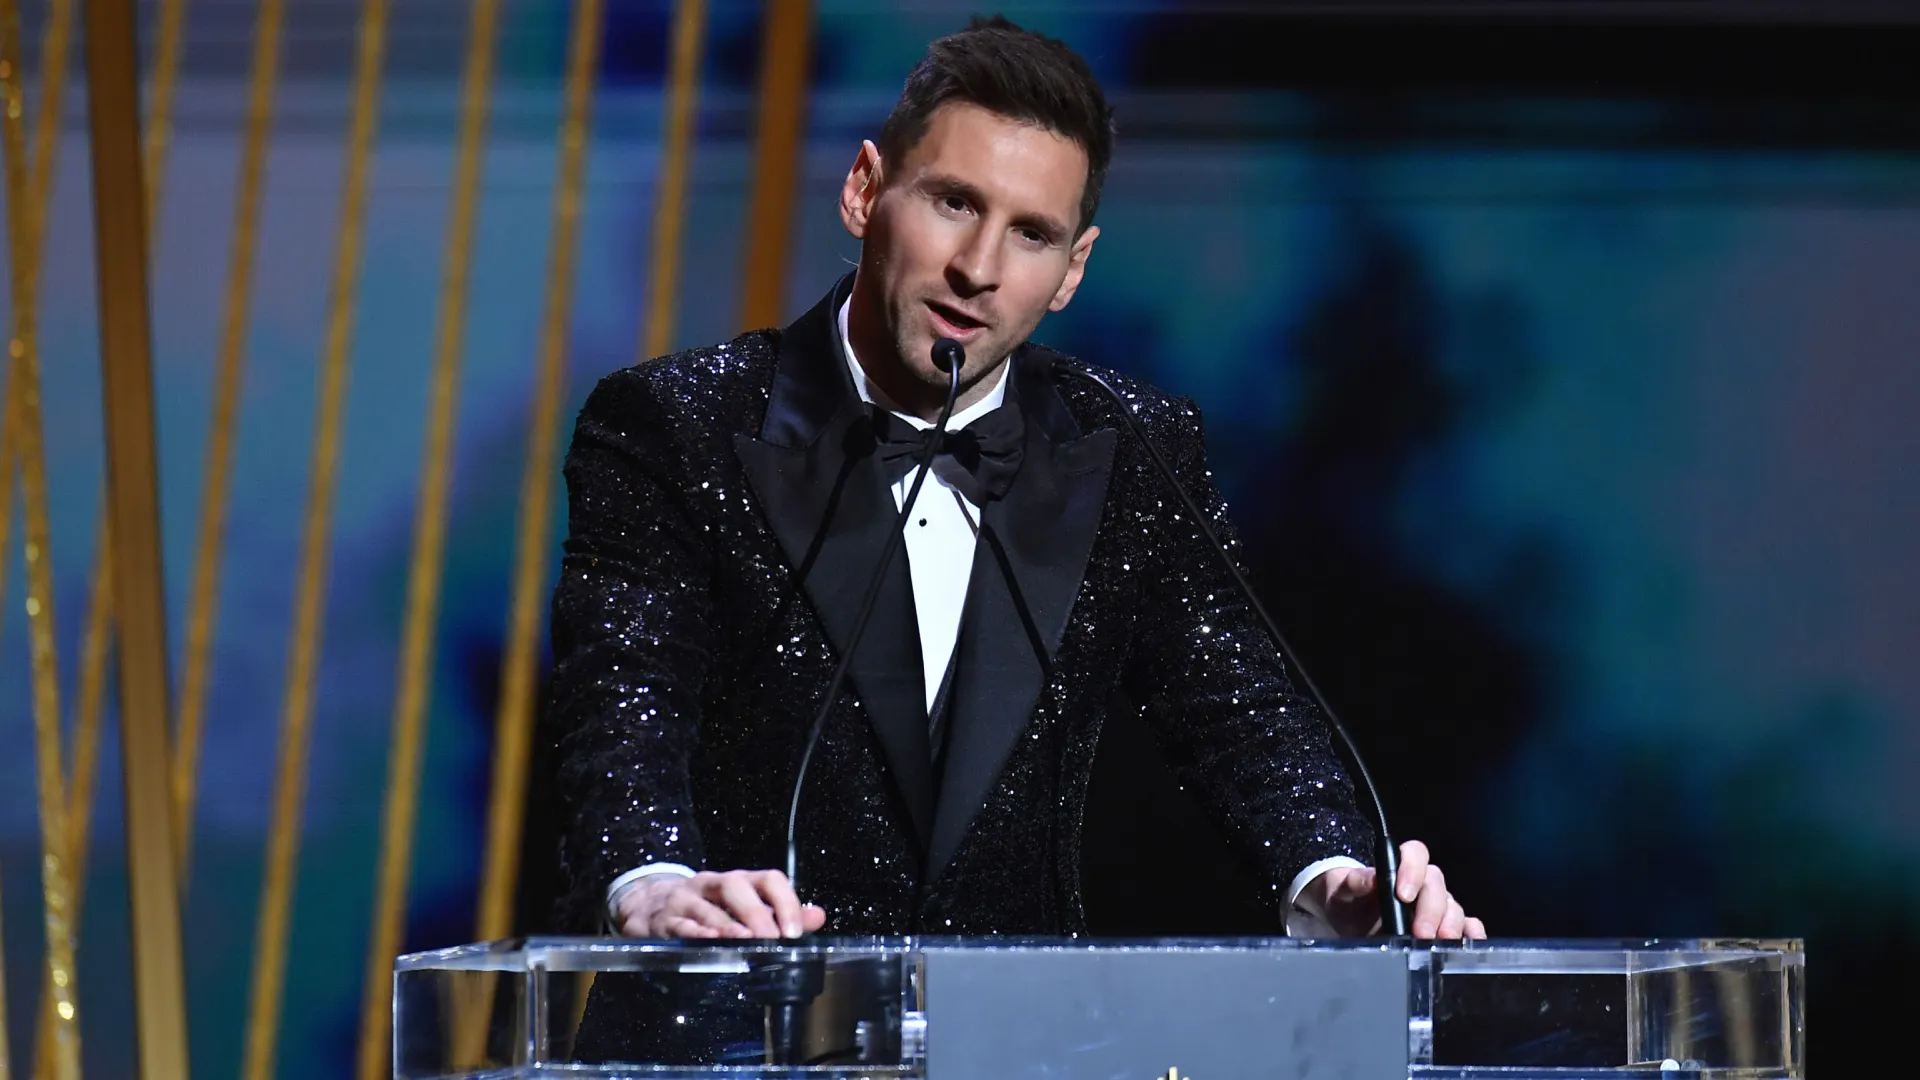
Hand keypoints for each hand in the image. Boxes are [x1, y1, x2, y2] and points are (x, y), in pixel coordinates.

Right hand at [615, 869, 827, 938]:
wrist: (651, 907)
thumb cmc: (709, 910)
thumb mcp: (745, 908)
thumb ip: (782, 914)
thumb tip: (817, 917)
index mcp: (738, 882)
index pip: (767, 879)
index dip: (784, 901)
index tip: (794, 931)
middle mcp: (711, 884)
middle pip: (735, 886)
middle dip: (756, 914)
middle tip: (772, 941)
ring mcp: (685, 900)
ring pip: (706, 906)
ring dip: (728, 926)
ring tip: (746, 942)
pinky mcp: (664, 920)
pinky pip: (679, 925)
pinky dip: (696, 934)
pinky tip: (710, 945)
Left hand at [1305, 840, 1485, 939]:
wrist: (1347, 923)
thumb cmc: (1346, 900)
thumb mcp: (1341, 890)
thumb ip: (1354, 881)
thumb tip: (1372, 877)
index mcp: (1398, 866)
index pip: (1416, 854)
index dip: (1413, 871)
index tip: (1404, 896)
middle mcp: (1422, 883)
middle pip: (1437, 886)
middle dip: (1431, 910)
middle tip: (1421, 933)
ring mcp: (1434, 906)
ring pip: (1453, 907)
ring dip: (1451, 924)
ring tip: (1441, 942)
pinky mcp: (1441, 927)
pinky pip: (1466, 925)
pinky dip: (1472, 932)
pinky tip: (1472, 941)